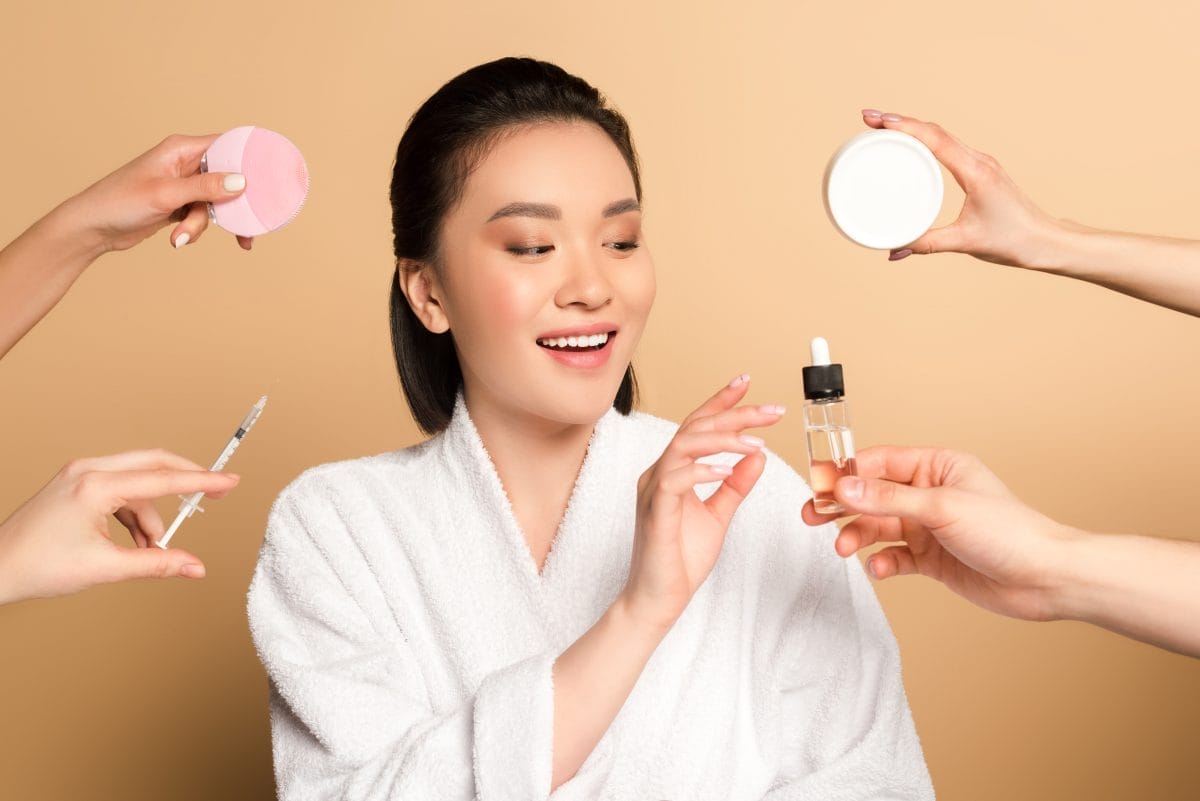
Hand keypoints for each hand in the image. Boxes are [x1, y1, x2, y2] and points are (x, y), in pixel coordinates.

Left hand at [0, 449, 239, 605]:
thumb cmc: (37, 566)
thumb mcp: (105, 568)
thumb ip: (156, 564)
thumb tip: (193, 567)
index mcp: (95, 486)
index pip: (163, 479)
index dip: (202, 482)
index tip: (230, 482)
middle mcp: (89, 471)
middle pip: (155, 464)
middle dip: (185, 483)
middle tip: (213, 496)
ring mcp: (81, 474)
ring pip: (138, 485)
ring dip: (152, 516)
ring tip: (149, 552)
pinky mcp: (77, 484)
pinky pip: (121, 492)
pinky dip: (133, 516)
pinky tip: (132, 544)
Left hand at [59, 133, 253, 252]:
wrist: (93, 228)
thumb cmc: (120, 202)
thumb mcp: (167, 194)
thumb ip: (206, 188)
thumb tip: (242, 182)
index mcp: (182, 149)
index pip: (227, 145)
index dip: (249, 159)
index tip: (271, 176)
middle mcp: (185, 163)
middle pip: (227, 178)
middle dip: (231, 205)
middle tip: (248, 225)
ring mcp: (183, 184)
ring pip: (215, 203)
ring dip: (203, 224)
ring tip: (182, 238)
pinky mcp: (180, 204)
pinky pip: (203, 215)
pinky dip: (199, 229)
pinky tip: (185, 241)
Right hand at [620, 375, 783, 630]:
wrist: (658, 599)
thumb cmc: (681, 559)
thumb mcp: (718, 515)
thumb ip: (735, 485)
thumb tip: (756, 456)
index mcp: (672, 471)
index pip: (697, 426)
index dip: (720, 402)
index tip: (745, 382)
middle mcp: (659, 472)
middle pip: (694, 427)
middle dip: (733, 413)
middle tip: (770, 409)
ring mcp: (653, 489)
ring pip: (684, 445)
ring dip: (722, 439)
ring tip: (755, 441)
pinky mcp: (655, 511)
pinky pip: (675, 479)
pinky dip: (702, 470)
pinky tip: (726, 470)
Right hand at [802, 445, 1075, 621]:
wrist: (1045, 579)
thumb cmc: (1010, 532)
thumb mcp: (942, 508)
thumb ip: (888, 500)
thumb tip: (845, 488)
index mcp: (937, 467)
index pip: (879, 462)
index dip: (846, 473)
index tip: (818, 484)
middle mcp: (930, 494)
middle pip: (872, 495)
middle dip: (843, 506)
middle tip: (814, 515)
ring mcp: (929, 527)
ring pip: (879, 526)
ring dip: (858, 536)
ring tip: (845, 548)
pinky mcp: (932, 559)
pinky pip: (894, 556)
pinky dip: (882, 562)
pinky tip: (878, 568)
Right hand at [860, 110, 1067, 268]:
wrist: (1045, 240)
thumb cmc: (1012, 239)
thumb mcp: (964, 242)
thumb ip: (926, 244)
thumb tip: (892, 251)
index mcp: (975, 171)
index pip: (935, 139)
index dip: (904, 126)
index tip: (877, 120)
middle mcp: (978, 160)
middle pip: (935, 130)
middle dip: (900, 121)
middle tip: (868, 119)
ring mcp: (981, 163)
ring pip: (942, 134)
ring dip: (912, 127)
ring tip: (882, 126)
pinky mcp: (981, 170)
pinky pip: (948, 146)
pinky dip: (926, 139)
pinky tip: (911, 144)